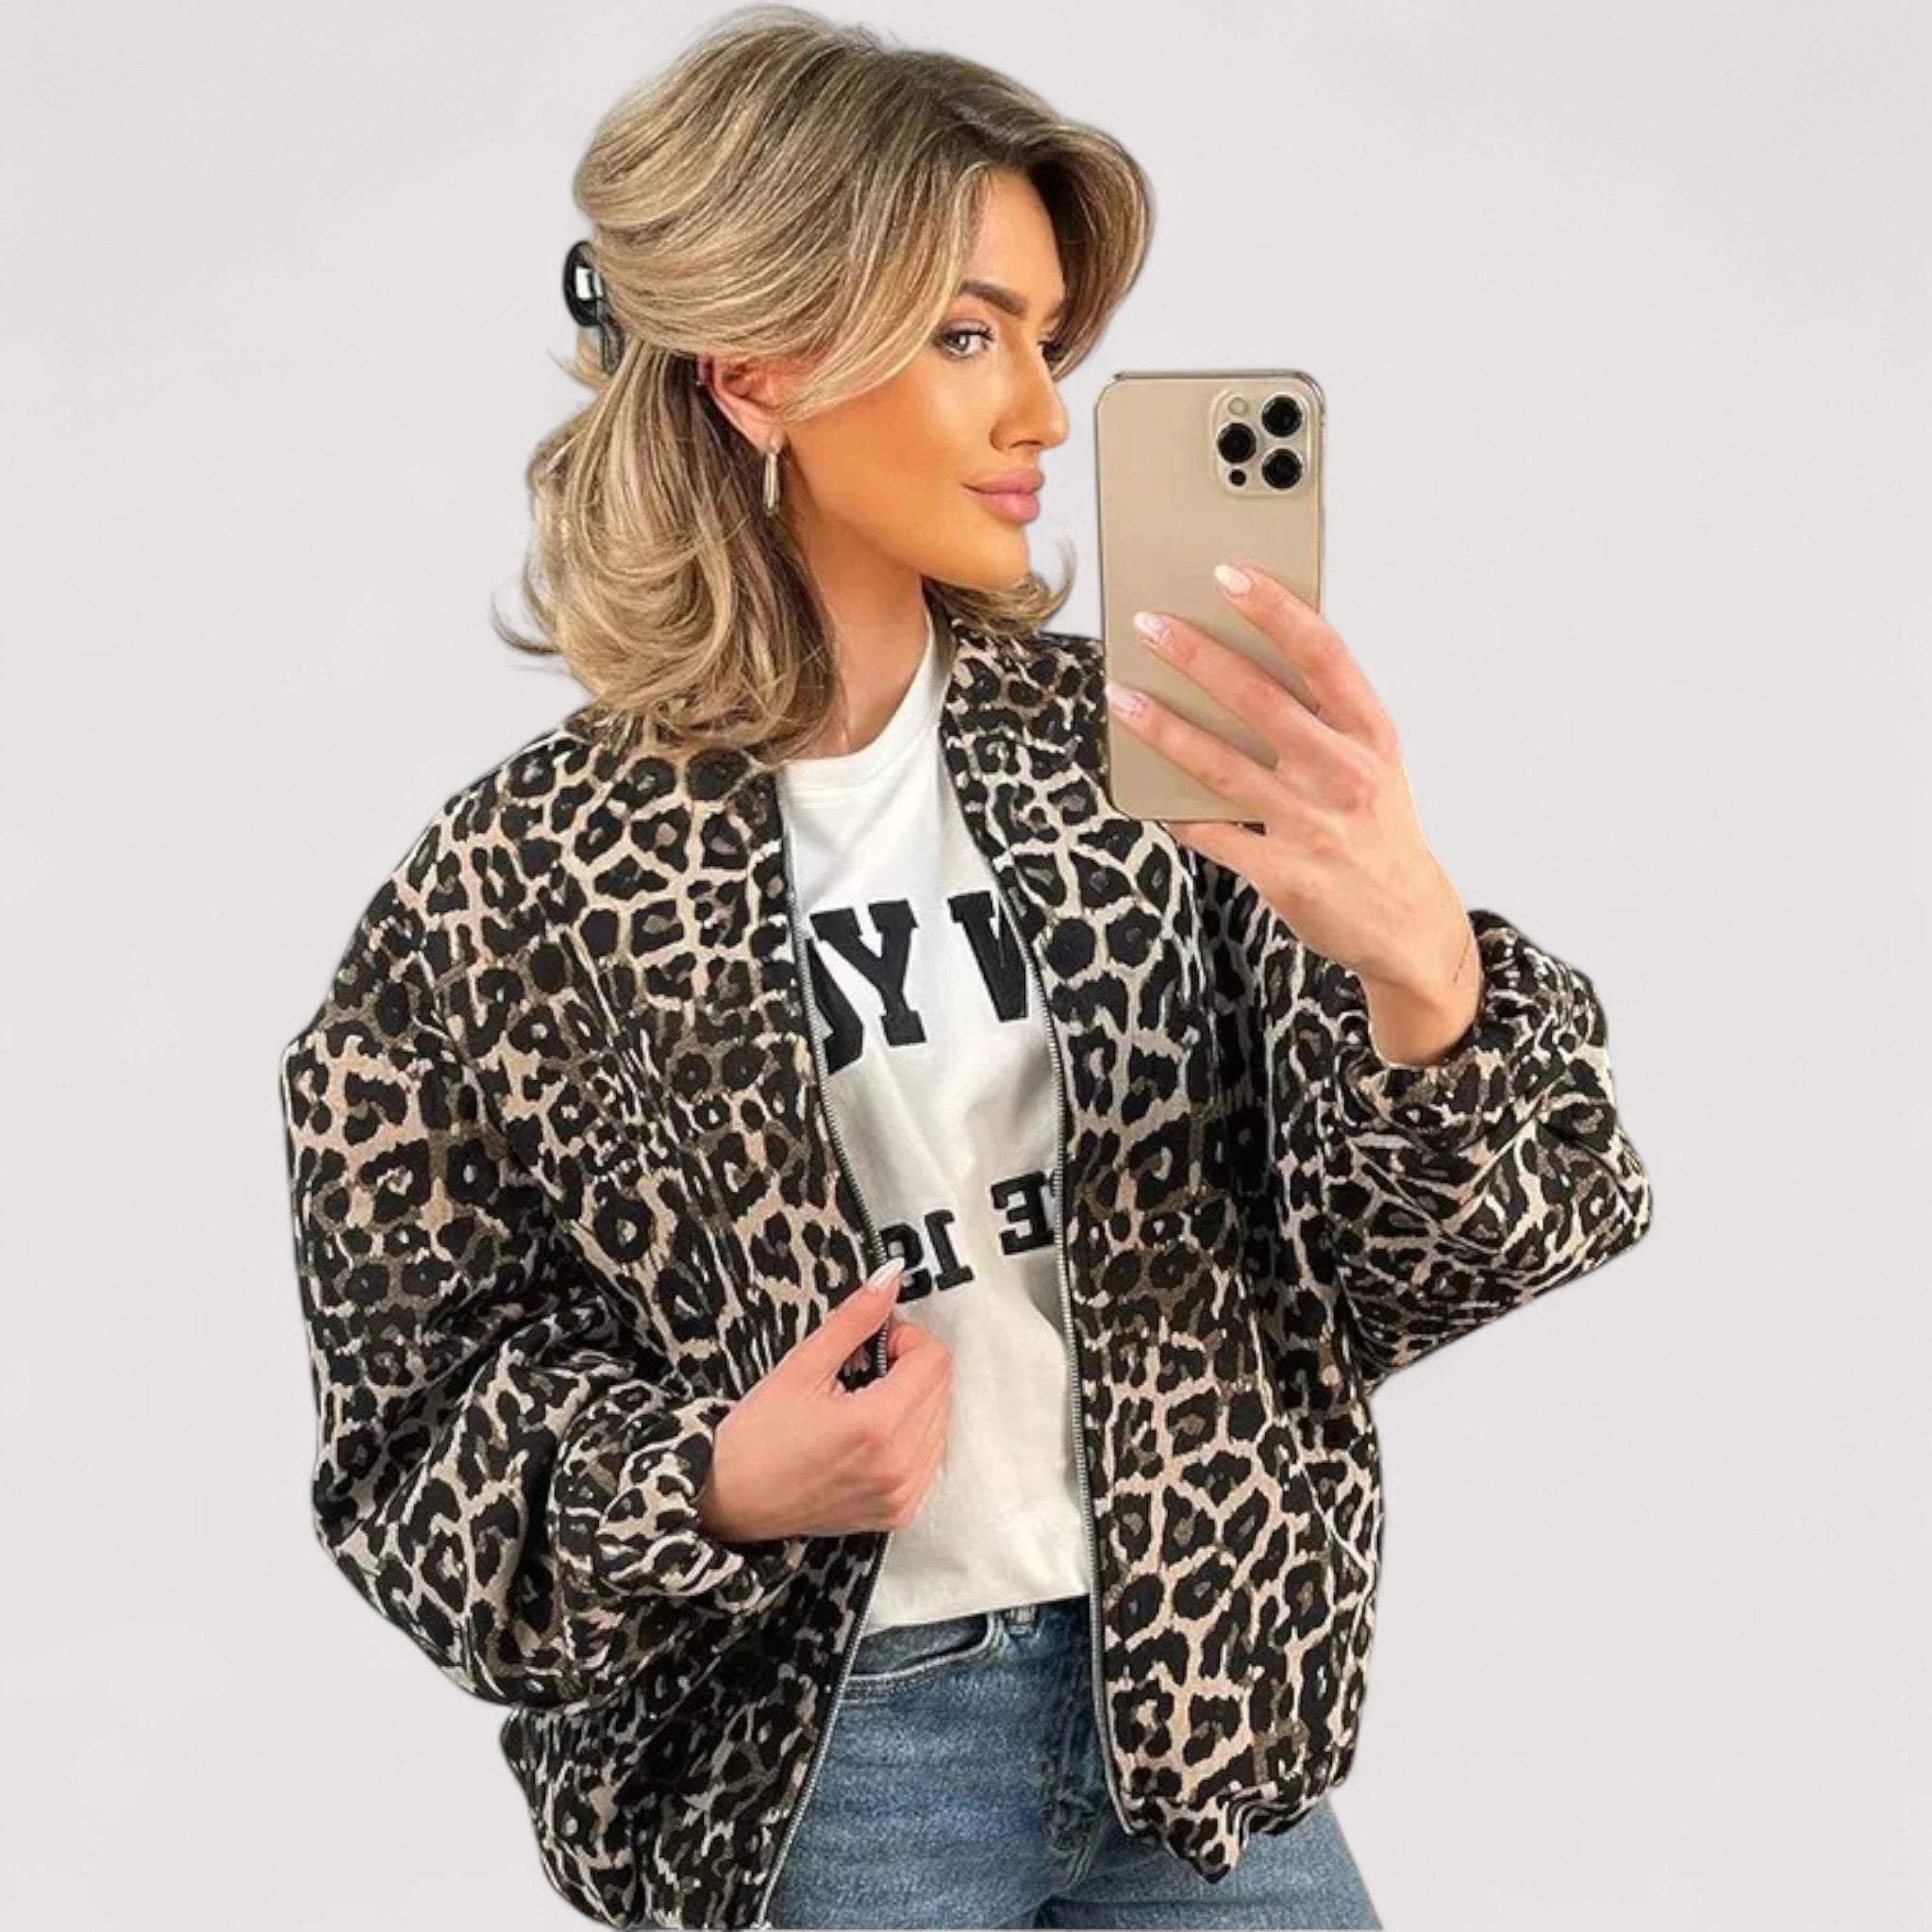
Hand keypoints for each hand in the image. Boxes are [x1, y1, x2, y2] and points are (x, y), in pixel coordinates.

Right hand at [698, 1262, 952, 1542]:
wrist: (729, 1500)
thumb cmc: (757, 1438)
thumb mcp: (801, 1366)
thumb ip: (854, 1320)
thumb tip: (890, 1279)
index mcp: (877, 1425)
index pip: (934, 1359)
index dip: (905, 1338)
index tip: (874, 1342)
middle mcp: (899, 1465)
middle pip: (942, 1388)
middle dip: (910, 1366)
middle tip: (865, 1368)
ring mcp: (902, 1494)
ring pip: (940, 1421)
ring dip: (913, 1400)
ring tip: (864, 1401)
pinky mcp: (899, 1511)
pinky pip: (929, 1457)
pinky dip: (911, 1435)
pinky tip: (872, 1433)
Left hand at [1105, 559, 1478, 1023]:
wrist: (1407, 923)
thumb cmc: (1380, 829)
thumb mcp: (1373, 762)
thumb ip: (1323, 715)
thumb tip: (1247, 661)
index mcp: (1369, 734)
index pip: (1321, 654)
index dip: (1274, 610)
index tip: (1229, 576)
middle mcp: (1342, 773)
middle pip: (1259, 700)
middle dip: (1198, 656)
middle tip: (1150, 625)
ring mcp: (1309, 824)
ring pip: (1221, 765)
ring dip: (1164, 728)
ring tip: (1123, 697)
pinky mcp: (1280, 872)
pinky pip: (1212, 834)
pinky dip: (1175, 812)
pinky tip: (1142, 791)